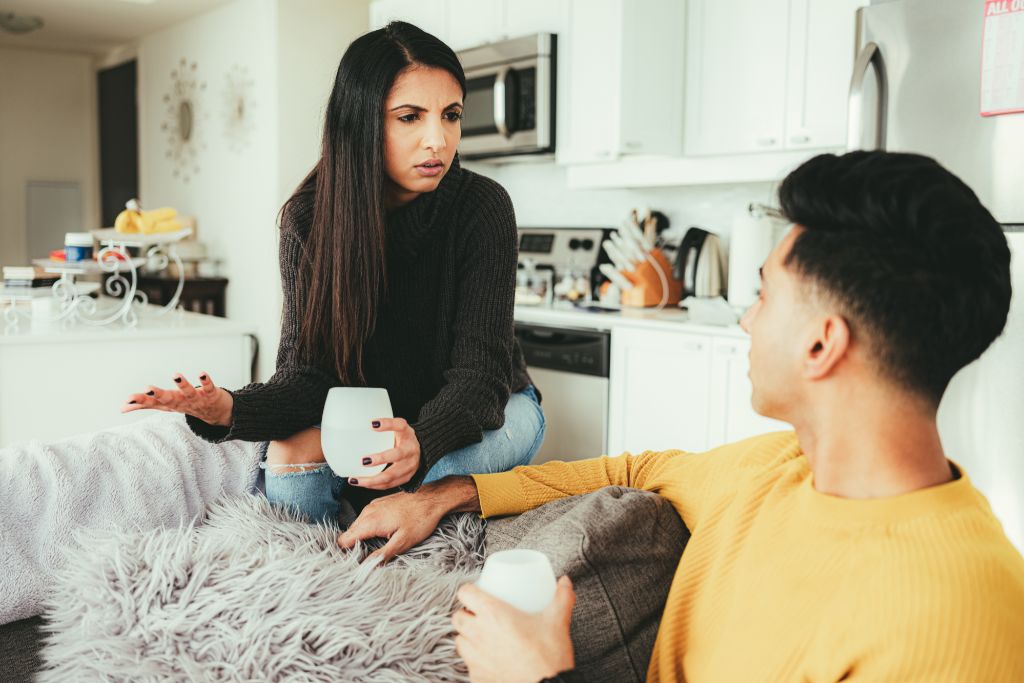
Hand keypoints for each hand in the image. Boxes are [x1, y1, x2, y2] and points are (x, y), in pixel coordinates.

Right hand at [120, 371, 232, 426]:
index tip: (127, 399)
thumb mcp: (165, 406)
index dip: (140, 401)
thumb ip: (145, 405)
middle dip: (158, 393)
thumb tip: (122, 408)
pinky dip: (205, 382)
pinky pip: (208, 388)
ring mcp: (197, 399)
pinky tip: (202, 373)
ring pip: (188, 392)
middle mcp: (182, 403)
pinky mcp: (211, 395)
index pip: (152, 403)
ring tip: (175, 374)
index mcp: (169, 404)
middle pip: (169, 399)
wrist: (217, 414)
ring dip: (182, 384)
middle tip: (147, 387)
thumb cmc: (186, 406)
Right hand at [336, 489, 445, 562]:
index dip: (347, 554)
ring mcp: (373, 506)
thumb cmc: (421, 519)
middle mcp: (368, 512)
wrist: (434, 498)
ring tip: (378, 546)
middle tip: (370, 557)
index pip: (343, 540)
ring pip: (358, 526)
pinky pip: (367, 518)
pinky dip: (370, 528)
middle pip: (349, 534)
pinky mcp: (380, 503)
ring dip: (363, 537)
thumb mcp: (402, 542)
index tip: (356, 562)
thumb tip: (366, 567)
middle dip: (355, 546)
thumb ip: (382, 555)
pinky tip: (384, 533)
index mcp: (370, 522)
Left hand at [349, 417, 420, 489]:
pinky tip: (362, 483)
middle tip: (363, 461)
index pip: (399, 425)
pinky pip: (389, 485)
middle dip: (380, 459)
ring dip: (371, 479)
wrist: (421, 452)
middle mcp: (411, 451)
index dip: (387, 424)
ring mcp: (410, 467)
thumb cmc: (404, 439)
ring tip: (355, 479)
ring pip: (391, 476)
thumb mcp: (398, 428)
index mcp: (407, 434)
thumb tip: (364, 425)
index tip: (372, 424)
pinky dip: (374, 485)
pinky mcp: (406, 478)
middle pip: (397, 455)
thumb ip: (385, 426)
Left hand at [452, 577, 576, 682]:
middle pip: (457, 617)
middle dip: (466, 614)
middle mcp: (478, 634)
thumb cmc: (549, 655)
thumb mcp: (557, 620)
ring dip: (467, 637)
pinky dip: (476, 660)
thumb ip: (562, 597)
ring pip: (459, 641)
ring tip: (482, 637)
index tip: (477, 592)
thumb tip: (565, 581)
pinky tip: (490, 660)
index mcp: (492, 614)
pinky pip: (469, 664)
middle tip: (480, 615)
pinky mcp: (477, 677)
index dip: (469, 590)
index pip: (465, 593)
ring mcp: (475, 658)